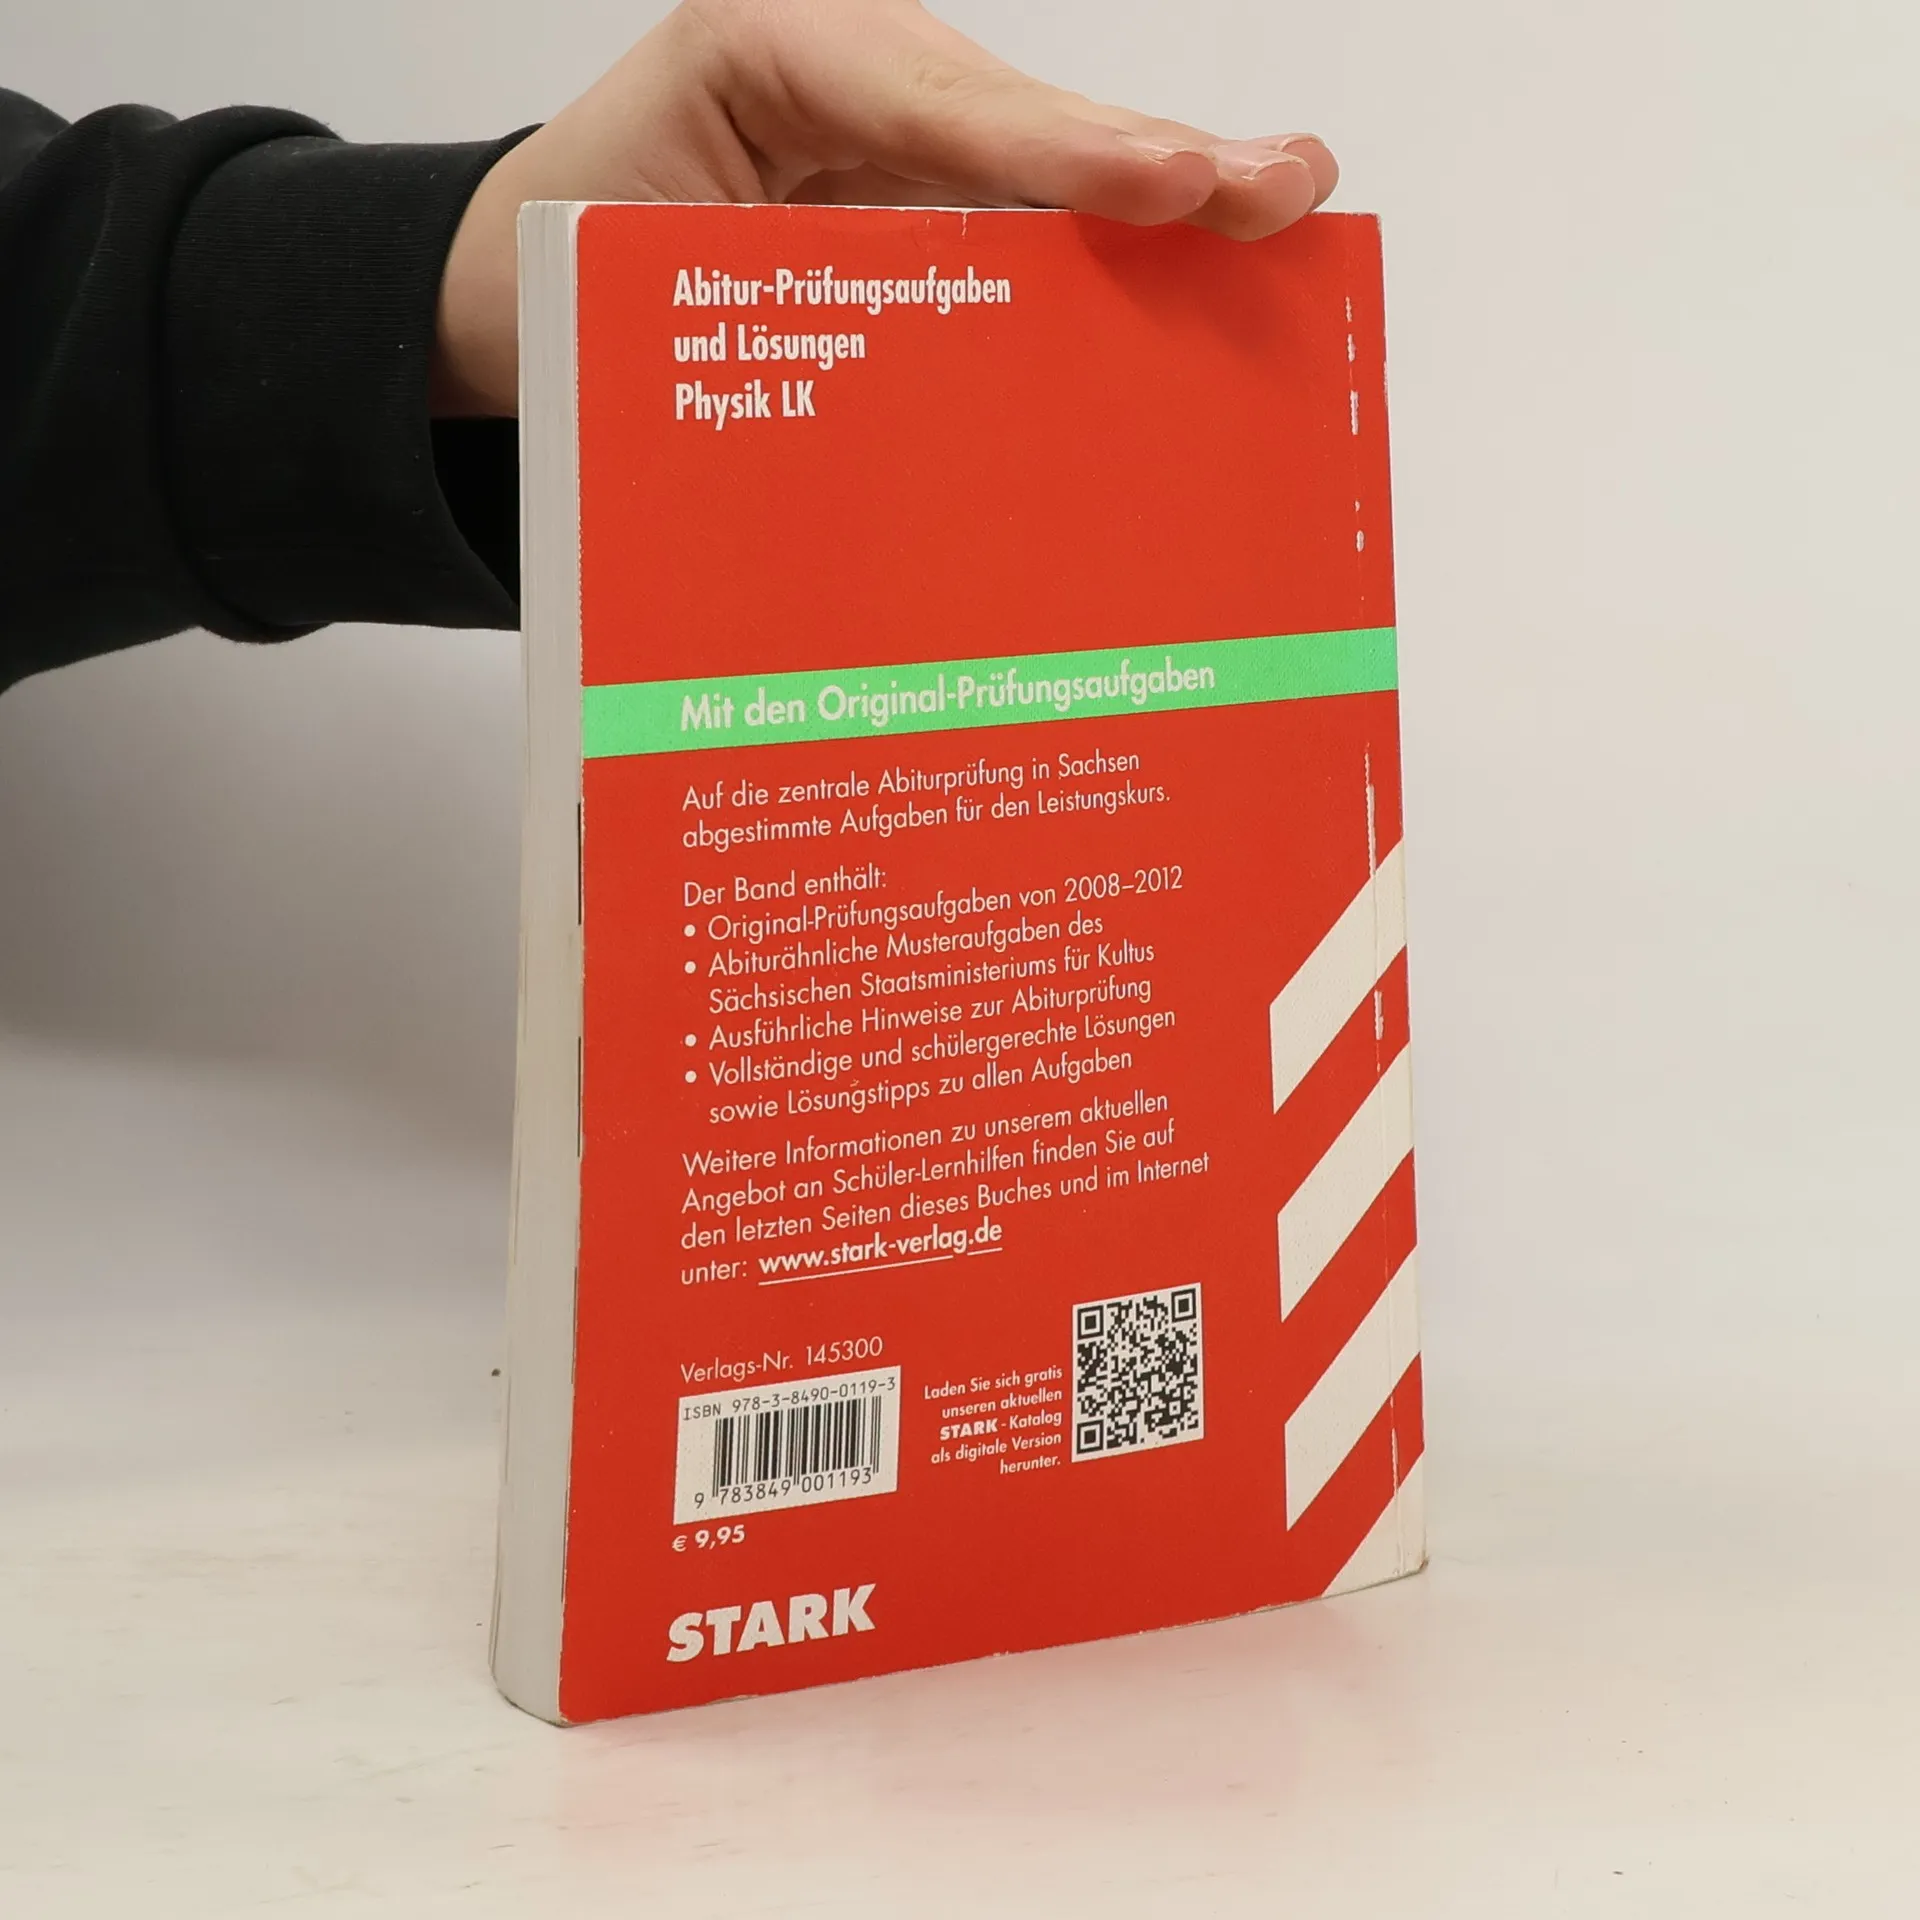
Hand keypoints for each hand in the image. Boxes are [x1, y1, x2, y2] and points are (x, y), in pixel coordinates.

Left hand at [432, 0, 1338, 414]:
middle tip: (1278, 189)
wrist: (527, 280)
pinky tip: (1206, 255)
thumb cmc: (577, 259)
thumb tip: (909, 427)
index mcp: (784, 56)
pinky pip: (1025, 213)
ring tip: (1280, 208)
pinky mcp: (926, 198)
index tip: (1169, 184)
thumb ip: (763, 302)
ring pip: (1046, 163)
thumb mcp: (630, 266)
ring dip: (1166, 197)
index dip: (1063, 151)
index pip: (939, 108)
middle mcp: (864, 76)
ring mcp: (905, 130)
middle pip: (1028, 123)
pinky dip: (1114, 243)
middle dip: (1154, 160)